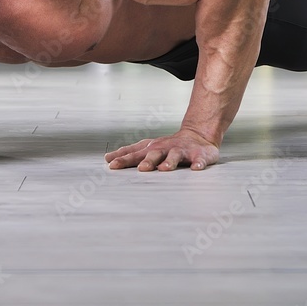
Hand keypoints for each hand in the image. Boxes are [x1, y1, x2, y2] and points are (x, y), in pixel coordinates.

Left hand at [104, 129, 219, 170]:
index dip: (124, 158)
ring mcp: (182, 150)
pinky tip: (196, 168)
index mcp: (152, 148)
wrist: (197, 136)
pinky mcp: (198, 155)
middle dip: (148, 161)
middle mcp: (165, 148)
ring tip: (165, 169)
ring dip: (170, 162)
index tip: (111, 164)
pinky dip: (198, 163)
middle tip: (142, 169)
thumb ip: (130, 154)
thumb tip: (107, 159)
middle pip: (154, 153)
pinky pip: (199, 159)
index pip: (135, 153)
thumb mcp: (148, 147)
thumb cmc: (168, 146)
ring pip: (175, 155)